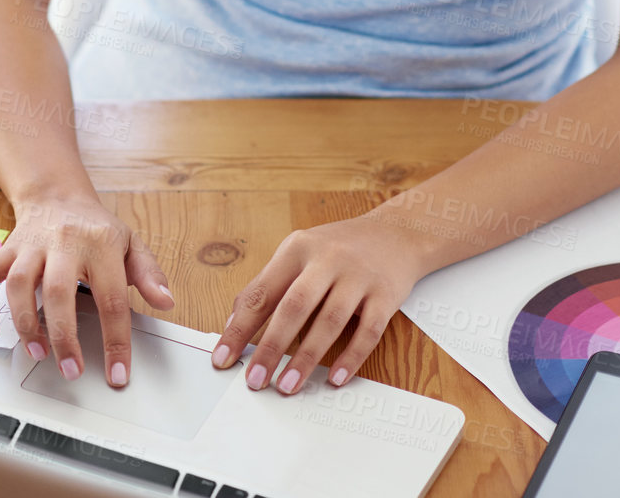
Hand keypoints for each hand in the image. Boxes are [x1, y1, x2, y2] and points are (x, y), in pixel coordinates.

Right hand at [0, 192, 173, 387]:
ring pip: (19, 282)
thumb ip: (149, 273)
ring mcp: (31, 246)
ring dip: (25, 322)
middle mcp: (64, 243)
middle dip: (64, 336)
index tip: (118, 373)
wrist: (58, 195)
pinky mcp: (7, 249)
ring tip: (37, 352)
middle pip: (59, 291)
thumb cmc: (95, 228)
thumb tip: (166, 302)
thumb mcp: (131, 244)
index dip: (115, 340)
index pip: (111, 297)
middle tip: (71, 371)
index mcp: (101, 244)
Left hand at [212, 214, 427, 394]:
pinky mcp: (385, 295)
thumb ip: (270, 284)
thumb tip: (235, 321)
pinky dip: (350, 357)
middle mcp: (327, 260)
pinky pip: (368, 332)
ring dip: (306, 359)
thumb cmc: (338, 249)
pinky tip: (334, 379)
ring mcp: (358, 277)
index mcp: (297, 249)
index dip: (239, 328)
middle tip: (255, 381)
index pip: (261, 293)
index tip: (222, 358)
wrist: (397, 234)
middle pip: (293, 308)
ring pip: (329, 322)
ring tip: (288, 385)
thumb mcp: (299, 252)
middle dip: (270, 348)